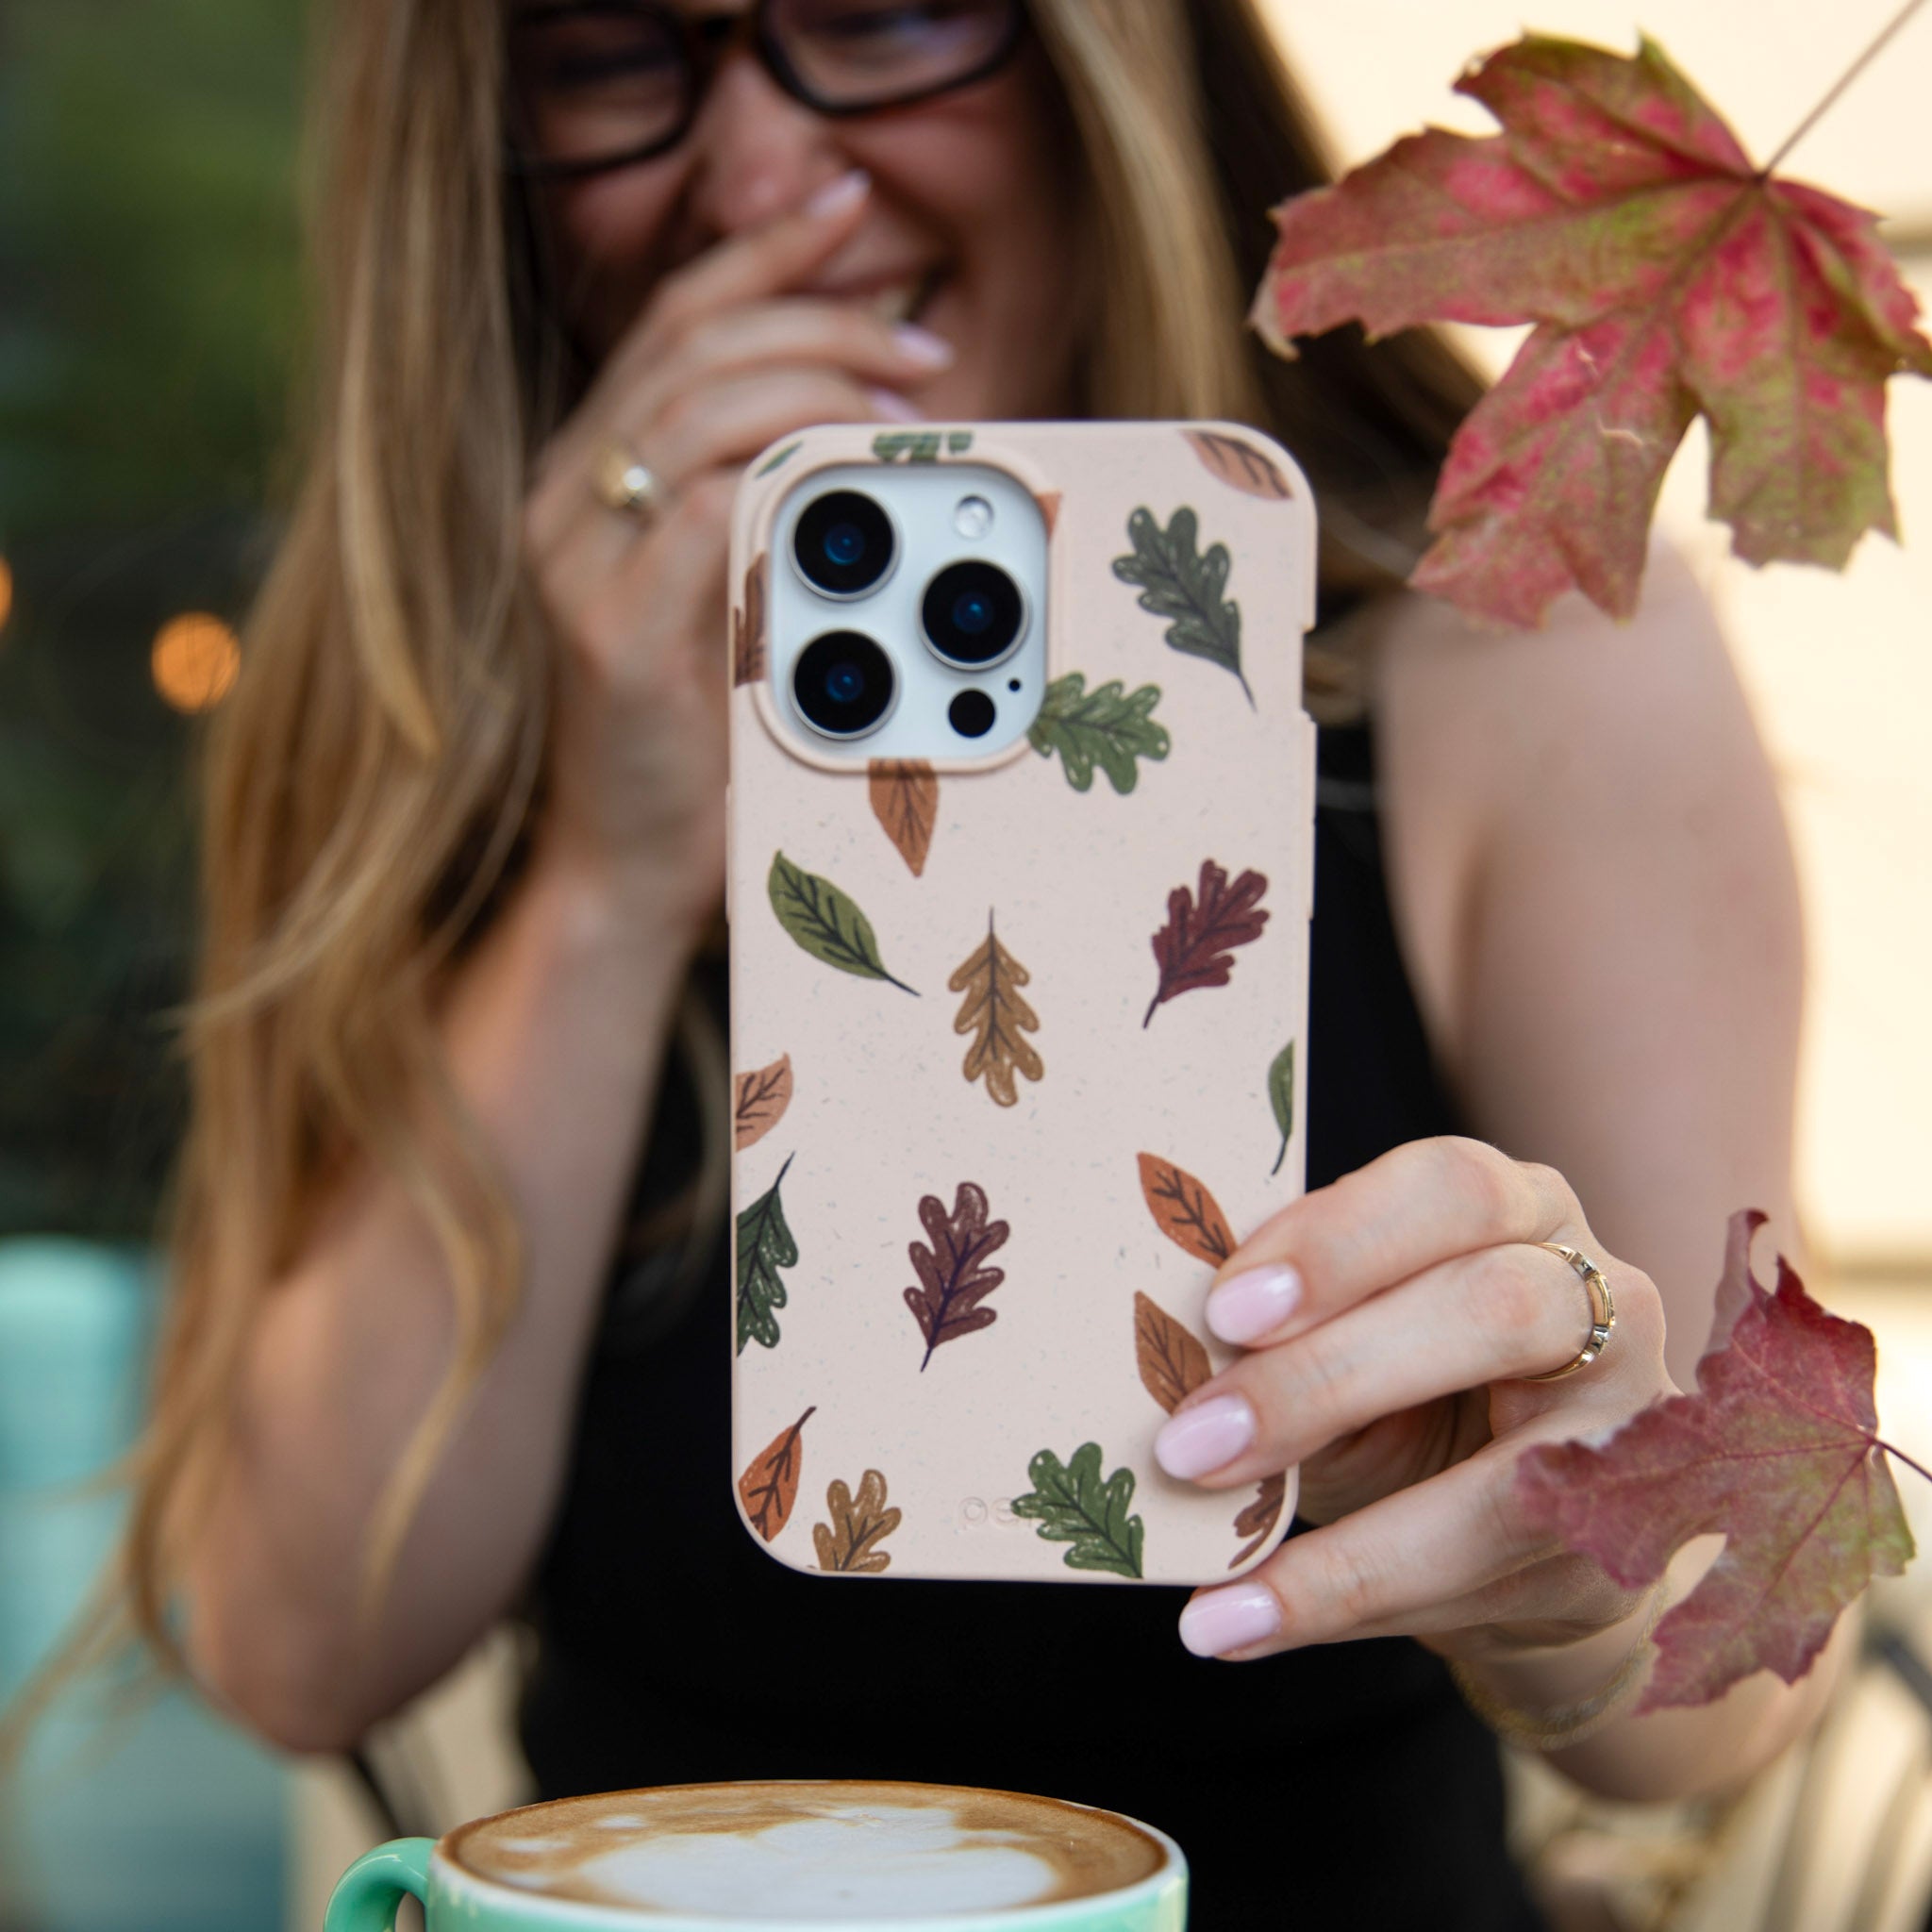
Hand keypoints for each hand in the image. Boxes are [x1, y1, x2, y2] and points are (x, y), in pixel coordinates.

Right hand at [521, 170, 953, 925]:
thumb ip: (773, 505)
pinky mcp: (610, 632)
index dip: (761, 251)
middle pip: (691, 343)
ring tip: (904, 415)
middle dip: (821, 319)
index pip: (670, 317)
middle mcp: (565, 500)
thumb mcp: (736, 593)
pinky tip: (857, 493)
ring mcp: (576, 564)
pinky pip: (703, 514)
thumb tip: (882, 423)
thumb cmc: (701, 733)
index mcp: (592, 475)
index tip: (850, 207)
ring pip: (699, 411)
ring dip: (819, 391)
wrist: (626, 865)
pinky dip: (790, 485)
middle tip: (920, 347)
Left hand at [1158, 1136, 1673, 1664]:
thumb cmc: (1406, 1387)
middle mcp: (1602, 1296)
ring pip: (1514, 1477)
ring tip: (1216, 1588)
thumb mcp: (1348, 1331)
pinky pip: (1485, 1584)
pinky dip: (1345, 1604)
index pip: (1449, 1189)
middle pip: (1495, 1308)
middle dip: (1329, 1376)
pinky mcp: (1618, 1548)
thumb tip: (1156, 1346)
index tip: (1224, 1308)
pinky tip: (1240, 1626)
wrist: (1520, 1524)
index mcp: (1517, 1208)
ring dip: (1349, 1538)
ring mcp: (1629, 1426)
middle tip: (1193, 1439)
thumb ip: (1282, 1322)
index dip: (1339, 1243)